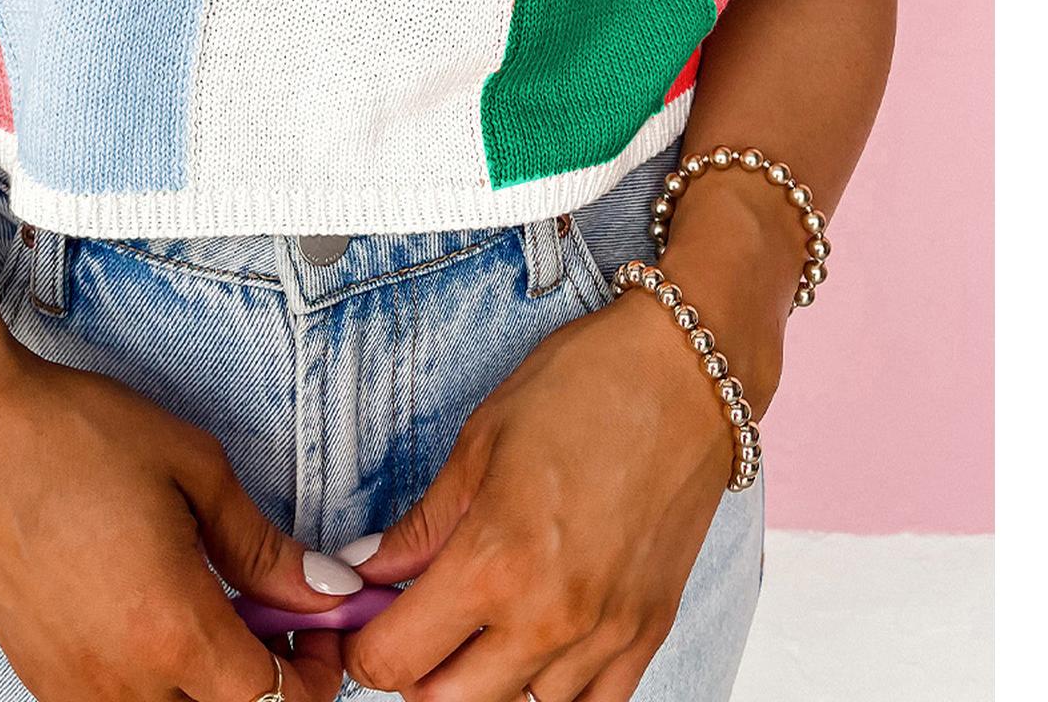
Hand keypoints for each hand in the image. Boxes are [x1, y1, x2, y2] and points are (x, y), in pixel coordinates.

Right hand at [0, 326, 349, 701]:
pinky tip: (152, 609)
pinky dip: (153, 677)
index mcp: (171, 630)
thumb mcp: (193, 469)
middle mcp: (120, 682)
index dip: (314, 672)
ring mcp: (72, 689)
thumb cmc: (73, 434)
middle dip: (264, 681)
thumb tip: (327, 590)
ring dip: (204, 681)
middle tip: (276, 614)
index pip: (271, 700)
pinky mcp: (38, 677)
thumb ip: (262, 546)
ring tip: (211, 604)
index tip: (322, 625)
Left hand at [343, 288, 767, 701]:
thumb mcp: (479, 443)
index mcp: (493, 562)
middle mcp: (547, 616)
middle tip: (415, 619)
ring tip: (481, 622)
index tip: (362, 624)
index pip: (397, 659)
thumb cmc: (582, 388)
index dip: (365, 646)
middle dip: (417, 669)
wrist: (684, 376)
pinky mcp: (648, 634)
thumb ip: (421, 525)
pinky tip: (538, 641)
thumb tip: (366, 569)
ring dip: (486, 680)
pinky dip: (553, 687)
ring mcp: (604, 635)